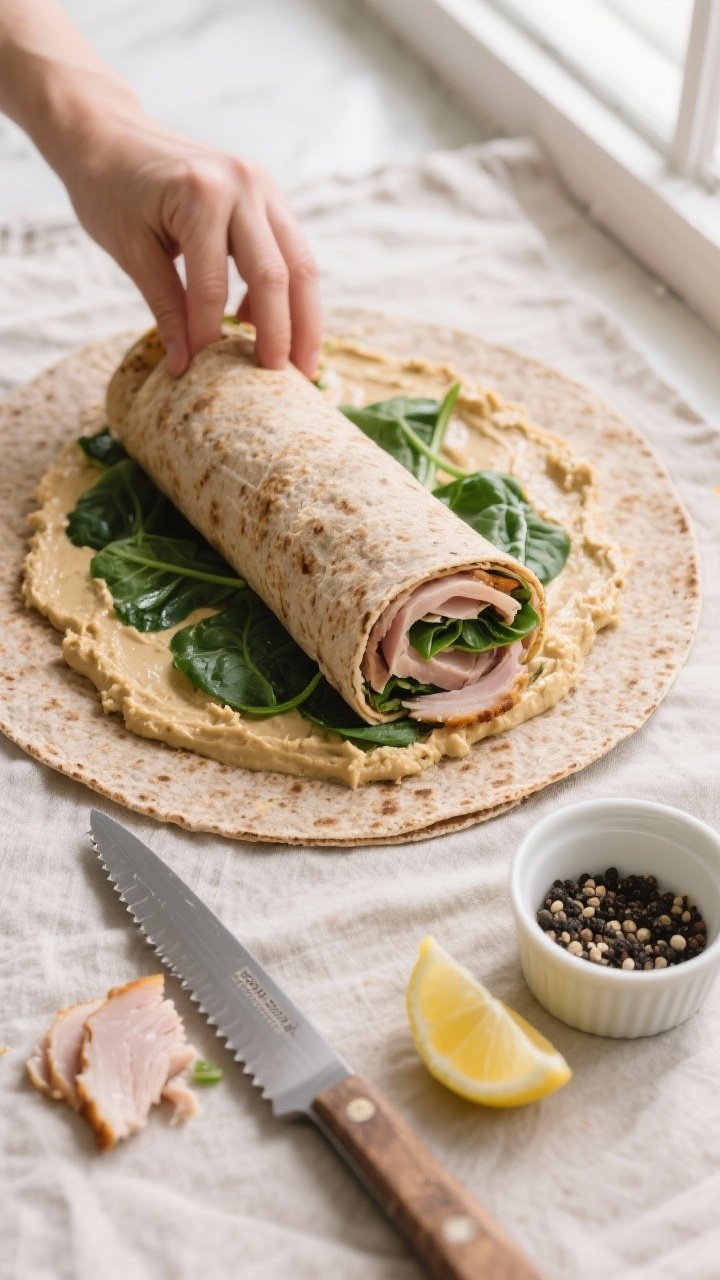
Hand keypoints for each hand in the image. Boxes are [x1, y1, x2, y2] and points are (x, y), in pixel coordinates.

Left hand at [61, 110, 320, 377]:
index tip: (203, 375)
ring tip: (300, 365)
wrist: (109, 133)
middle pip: (278, 275)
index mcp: (201, 194)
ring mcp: (263, 185)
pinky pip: (291, 250)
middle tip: (283, 384)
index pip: (212, 285)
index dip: (208, 336)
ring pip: (301, 263)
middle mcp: (243, 185)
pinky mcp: (269, 194)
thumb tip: (185, 365)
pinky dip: (286, 291)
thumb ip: (164, 306)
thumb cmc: (108, 189)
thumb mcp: (130, 251)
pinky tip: (260, 322)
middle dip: (282, 335)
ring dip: (304, 318)